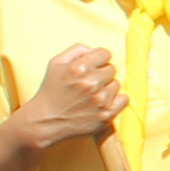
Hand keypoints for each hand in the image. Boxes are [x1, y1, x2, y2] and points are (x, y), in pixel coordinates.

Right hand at [10, 46, 124, 154]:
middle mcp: (91, 83)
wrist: (45, 121)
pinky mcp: (106, 115)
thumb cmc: (51, 90)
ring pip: (116, 84)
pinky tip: (104, 102)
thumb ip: (77, 50)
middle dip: (101, 74)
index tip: (94, 67)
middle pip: (111, 69)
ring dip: (107, 88)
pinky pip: (124, 99)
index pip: (105, 53)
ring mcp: (100, 100)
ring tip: (92, 95)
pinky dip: (117, 100)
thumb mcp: (57, 63)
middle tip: (89, 84)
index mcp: (79, 68)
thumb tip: (95, 49)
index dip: (99, 59)